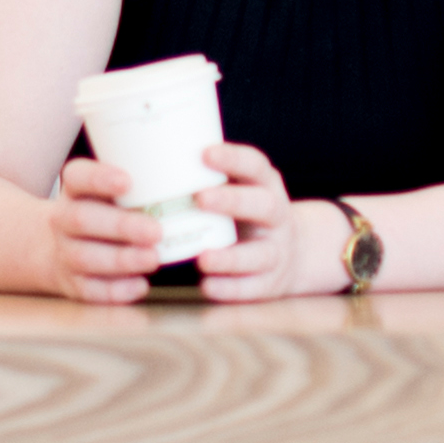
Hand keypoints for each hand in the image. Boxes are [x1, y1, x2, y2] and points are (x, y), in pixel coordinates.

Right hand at [45, 156, 165, 305]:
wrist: (67, 245)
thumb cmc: (109, 210)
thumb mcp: (116, 189)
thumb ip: (146, 180)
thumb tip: (199, 168)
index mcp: (76, 188)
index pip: (77, 176)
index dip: (99, 179)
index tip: (127, 182)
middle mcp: (63, 218)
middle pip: (81, 219)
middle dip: (121, 226)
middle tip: (156, 231)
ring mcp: (64, 252)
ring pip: (84, 257)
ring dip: (121, 259)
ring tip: (153, 259)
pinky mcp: (72, 282)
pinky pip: (89, 289)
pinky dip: (115, 289)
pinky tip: (140, 285)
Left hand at [176, 142, 325, 301]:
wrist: (294, 253)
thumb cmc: (246, 214)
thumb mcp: (240, 189)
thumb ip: (207, 178)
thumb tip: (148, 157)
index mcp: (265, 185)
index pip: (255, 166)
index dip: (233, 159)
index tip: (205, 153)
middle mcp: (276, 216)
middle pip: (263, 205)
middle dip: (233, 201)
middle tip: (201, 198)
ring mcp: (277, 251)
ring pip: (260, 254)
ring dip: (231, 257)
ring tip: (203, 258)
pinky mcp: (270, 282)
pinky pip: (253, 288)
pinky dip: (230, 288)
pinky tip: (208, 286)